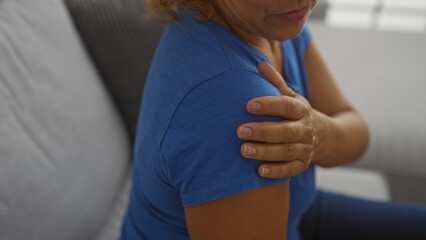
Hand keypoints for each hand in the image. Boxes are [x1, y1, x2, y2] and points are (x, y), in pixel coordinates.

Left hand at [237, 61, 319, 178]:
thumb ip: (275, 83)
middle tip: (240, 131)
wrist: (325, 137)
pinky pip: (291, 170)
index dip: (268, 105)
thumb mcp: (291, 97)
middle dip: (262, 131)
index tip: (248, 105)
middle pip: (285, 131)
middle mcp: (305, 129)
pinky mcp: (303, 165)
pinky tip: (259, 171)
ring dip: (265, 152)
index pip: (286, 106)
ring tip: (243, 150)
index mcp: (301, 109)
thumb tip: (260, 64)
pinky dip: (276, 172)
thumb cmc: (297, 114)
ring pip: (286, 151)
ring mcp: (305, 148)